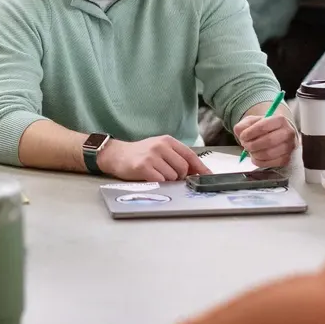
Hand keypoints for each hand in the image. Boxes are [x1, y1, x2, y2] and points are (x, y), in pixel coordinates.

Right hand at [97, 136, 211, 181]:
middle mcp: (161, 146)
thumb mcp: (159, 149)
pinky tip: (150, 177)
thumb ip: (176, 157)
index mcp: (168, 141)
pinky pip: (161, 180)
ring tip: (156, 173)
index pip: (190, 155)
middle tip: (169, 175)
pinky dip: (158, 182)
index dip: (201, 168)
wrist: (116, 154)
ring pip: (173, 176)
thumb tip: (195, 171)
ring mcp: (152, 156)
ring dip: (168, 180)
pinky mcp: (143, 167)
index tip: (208, 176)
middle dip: (180, 176)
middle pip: (183, 168)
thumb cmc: (140, 154)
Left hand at [233, 114, 298, 166]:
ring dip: (255, 154)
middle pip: (268, 141)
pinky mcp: (286, 158)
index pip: (263, 127)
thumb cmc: (263, 127)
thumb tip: (241, 133)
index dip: (250, 133)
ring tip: (251, 150)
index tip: (243, 136)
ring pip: (269, 154)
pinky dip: (259, 162)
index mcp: (280, 120)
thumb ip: (243, 125)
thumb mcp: (251, 121)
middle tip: (246, 145)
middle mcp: (288, 133)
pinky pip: (271, 164)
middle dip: (252, 145)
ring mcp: (289, 147)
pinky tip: (256, 157)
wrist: (275, 134)